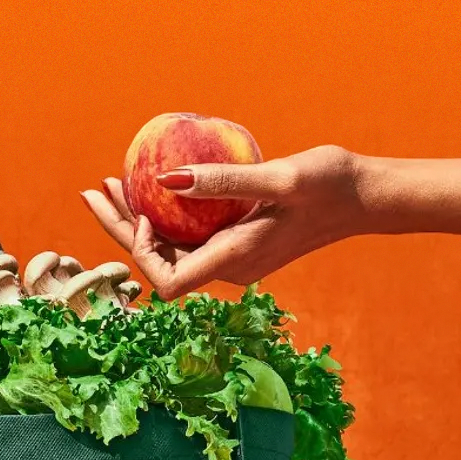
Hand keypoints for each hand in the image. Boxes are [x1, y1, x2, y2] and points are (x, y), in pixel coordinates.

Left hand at [81, 145, 363, 298]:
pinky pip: (192, 235)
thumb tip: (167, 179)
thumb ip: (224, 181)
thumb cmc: (330, 186)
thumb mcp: (279, 177)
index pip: (168, 281)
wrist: (366, 197)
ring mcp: (234, 256)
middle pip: (160, 263)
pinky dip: (167, 214)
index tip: (140, 211)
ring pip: (173, 247)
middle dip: (120, 230)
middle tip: (94, 190)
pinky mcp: (239, 242)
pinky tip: (156, 183)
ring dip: (139, 219)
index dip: (140, 253)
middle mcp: (229, 267)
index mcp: (235, 260)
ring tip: (113, 183)